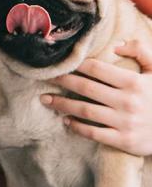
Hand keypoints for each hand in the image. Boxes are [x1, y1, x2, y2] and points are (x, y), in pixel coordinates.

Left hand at [40, 39, 151, 155]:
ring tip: (45, 99)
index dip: (77, 65)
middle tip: (46, 78)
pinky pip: (93, 133)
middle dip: (63, 82)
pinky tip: (65, 120)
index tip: (61, 64)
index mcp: (135, 82)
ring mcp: (125, 122)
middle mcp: (128, 101)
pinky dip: (76, 126)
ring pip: (84, 110)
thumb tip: (116, 45)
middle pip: (85, 88)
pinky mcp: (123, 140)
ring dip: (62, 104)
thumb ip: (143, 52)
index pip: (97, 69)